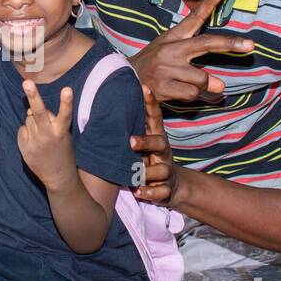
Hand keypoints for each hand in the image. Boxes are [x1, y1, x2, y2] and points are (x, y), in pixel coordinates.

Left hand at [16, 81, 75, 190]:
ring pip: (28, 119)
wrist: (58, 177)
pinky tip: (34, 142)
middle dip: (33, 96)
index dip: (66, 101)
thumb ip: (49, 121)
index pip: (65, 113)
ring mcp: (35, 143)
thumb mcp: (62, 135)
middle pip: (39, 112)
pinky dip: (26, 132)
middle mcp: (48, 136)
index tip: (67, 89)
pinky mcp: (24, 149)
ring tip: (41, 135)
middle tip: (27, 83)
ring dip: (33, 122)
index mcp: (61, 132)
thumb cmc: (62, 151)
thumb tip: (30, 109)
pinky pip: (22, 130)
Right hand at [128, 0, 254, 101]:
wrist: (122, 81)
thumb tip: (221, 87)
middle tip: (250, 45)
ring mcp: (166, 68)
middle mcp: (171, 50)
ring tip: (189, 85)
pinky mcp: (163, 86)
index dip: (209, 3)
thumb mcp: (169, 53)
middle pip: (207, 43)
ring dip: (203, 86)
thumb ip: (198, 68)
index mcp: (173, 38)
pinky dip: (192, 97)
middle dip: (230, 44)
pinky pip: (192, 94)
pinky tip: (178, 94)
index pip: (194, 18)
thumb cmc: (152, 67)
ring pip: (202, 78)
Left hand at [131, 83, 181, 206]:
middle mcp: (163, 152)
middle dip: (146, 142)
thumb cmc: (149, 160)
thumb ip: (131, 129)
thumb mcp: (143, 144)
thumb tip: (108, 107)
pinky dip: (150, 192)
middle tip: (130, 141)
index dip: (151, 103)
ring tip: (134, 177)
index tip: (144, 87)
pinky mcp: (167, 189)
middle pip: (159, 143)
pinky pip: (161, 191)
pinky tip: (139, 192)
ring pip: (161, 170)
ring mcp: (166, 171)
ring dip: (147, 173)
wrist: (172, 187)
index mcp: (156, 138)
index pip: (155, 118)